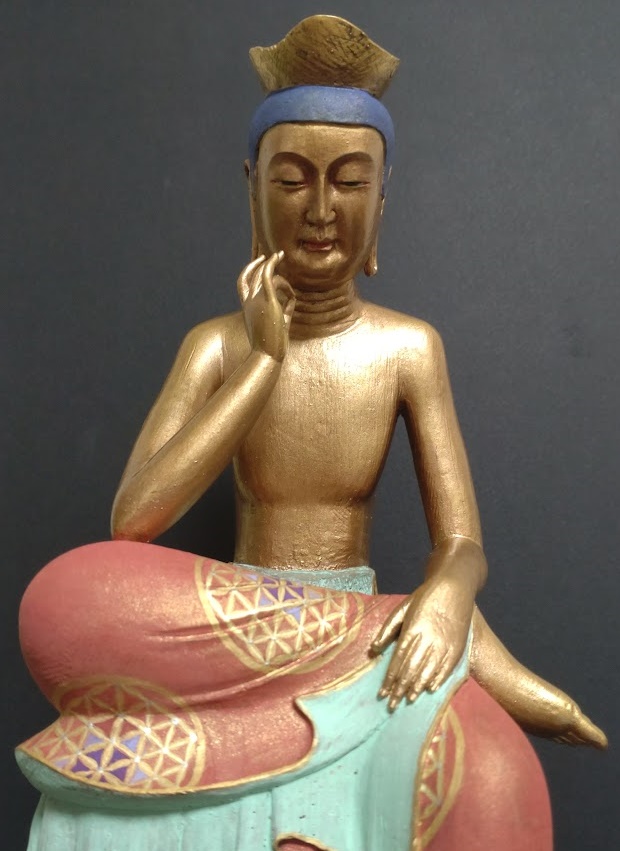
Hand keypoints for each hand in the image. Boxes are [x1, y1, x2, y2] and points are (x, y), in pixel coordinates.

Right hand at [237, 252, 294, 361]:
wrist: (267, 356)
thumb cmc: (273, 345)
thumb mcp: (279, 323)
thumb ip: (284, 310)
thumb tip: (291, 301)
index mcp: (248, 307)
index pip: (243, 283)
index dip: (250, 269)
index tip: (261, 261)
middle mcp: (249, 302)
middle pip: (252, 275)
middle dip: (263, 263)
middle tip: (277, 255)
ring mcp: (256, 300)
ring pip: (266, 276)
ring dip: (281, 279)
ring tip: (291, 290)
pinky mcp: (268, 301)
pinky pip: (269, 277)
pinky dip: (275, 269)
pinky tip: (281, 263)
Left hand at [371, 577, 472, 710]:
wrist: (454, 587)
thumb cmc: (425, 597)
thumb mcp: (403, 608)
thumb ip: (388, 629)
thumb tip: (374, 649)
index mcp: (412, 630)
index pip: (398, 660)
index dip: (390, 679)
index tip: (383, 693)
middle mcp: (428, 639)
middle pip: (411, 669)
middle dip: (400, 688)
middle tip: (392, 705)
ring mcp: (444, 644)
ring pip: (428, 671)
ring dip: (417, 687)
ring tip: (408, 700)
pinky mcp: (457, 646)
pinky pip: (446, 667)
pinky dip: (438, 679)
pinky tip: (430, 690)